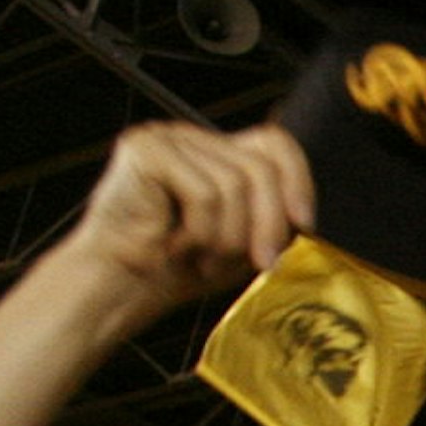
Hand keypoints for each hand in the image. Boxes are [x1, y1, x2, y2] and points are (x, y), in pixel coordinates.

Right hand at [56, 120, 311, 323]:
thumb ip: (272, 220)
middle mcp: (191, 138)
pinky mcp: (146, 149)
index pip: (275, 143)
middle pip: (261, 165)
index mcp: (215, 153)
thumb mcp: (240, 243)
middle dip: (269, 222)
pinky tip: (175, 245)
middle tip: (260, 262)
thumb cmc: (174, 270)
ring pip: (234, 183)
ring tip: (200, 257)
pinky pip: (203, 191)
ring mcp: (166, 137)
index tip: (303, 225)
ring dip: (227, 236)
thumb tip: (306, 217)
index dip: (298, 181)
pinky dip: (200, 231)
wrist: (119, 288)